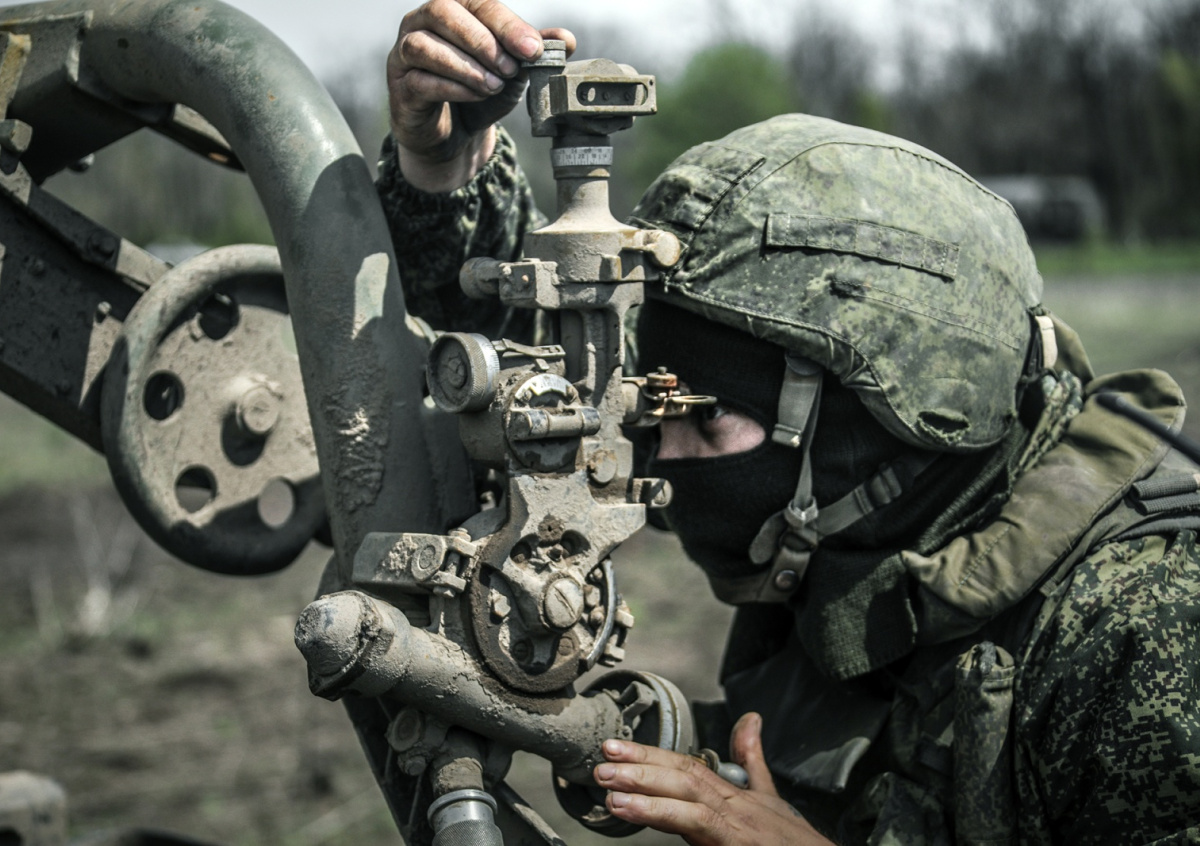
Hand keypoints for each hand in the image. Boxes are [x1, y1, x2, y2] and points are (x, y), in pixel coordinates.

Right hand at [387, 0, 574, 190]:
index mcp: (454, 9)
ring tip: (494, 86)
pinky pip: (420, 80)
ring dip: (465, 66)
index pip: (478, 2)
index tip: (533, 49)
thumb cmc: (481, 90)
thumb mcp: (514, 71)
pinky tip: (476, 96)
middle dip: (482, 40)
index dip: (507, 24)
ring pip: (424, 46)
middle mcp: (422, 22)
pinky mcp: (399, 86)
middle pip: (443, 13)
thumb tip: (566, 39)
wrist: (455, 132)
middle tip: (511, 69)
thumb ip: (536, 54)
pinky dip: (452, 88)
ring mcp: (404, 53)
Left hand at [594, 712, 833, 845]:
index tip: (614, 748)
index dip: (650, 754)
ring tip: (612, 795)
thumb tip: (750, 720)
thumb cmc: (792, 839)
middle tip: (602, 765)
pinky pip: (700, 831)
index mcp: (733, 793)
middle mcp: (734, 807)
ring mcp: (736, 829)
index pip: (687, 765)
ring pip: (691, 808)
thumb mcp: (769, 796)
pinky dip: (670, 822)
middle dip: (641, 769)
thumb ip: (751, 760)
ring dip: (650, 799)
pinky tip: (641, 820)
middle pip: (685, 779)